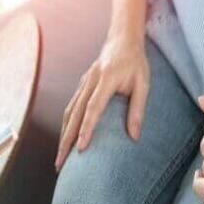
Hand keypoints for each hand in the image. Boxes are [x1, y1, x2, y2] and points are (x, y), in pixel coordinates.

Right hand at [55, 35, 149, 170]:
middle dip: (66, 140)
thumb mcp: (143, 84)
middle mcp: (89, 82)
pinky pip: (71, 107)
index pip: (92, 108)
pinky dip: (66, 124)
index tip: (80, 149)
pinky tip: (65, 138)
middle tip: (60, 164)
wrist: (122, 40)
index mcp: (105, 80)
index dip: (86, 129)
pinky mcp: (82, 85)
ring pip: (68, 112)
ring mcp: (83, 83)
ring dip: (63, 135)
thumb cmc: (135, 62)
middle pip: (73, 114)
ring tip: (60, 157)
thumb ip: (138, 109)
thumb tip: (134, 137)